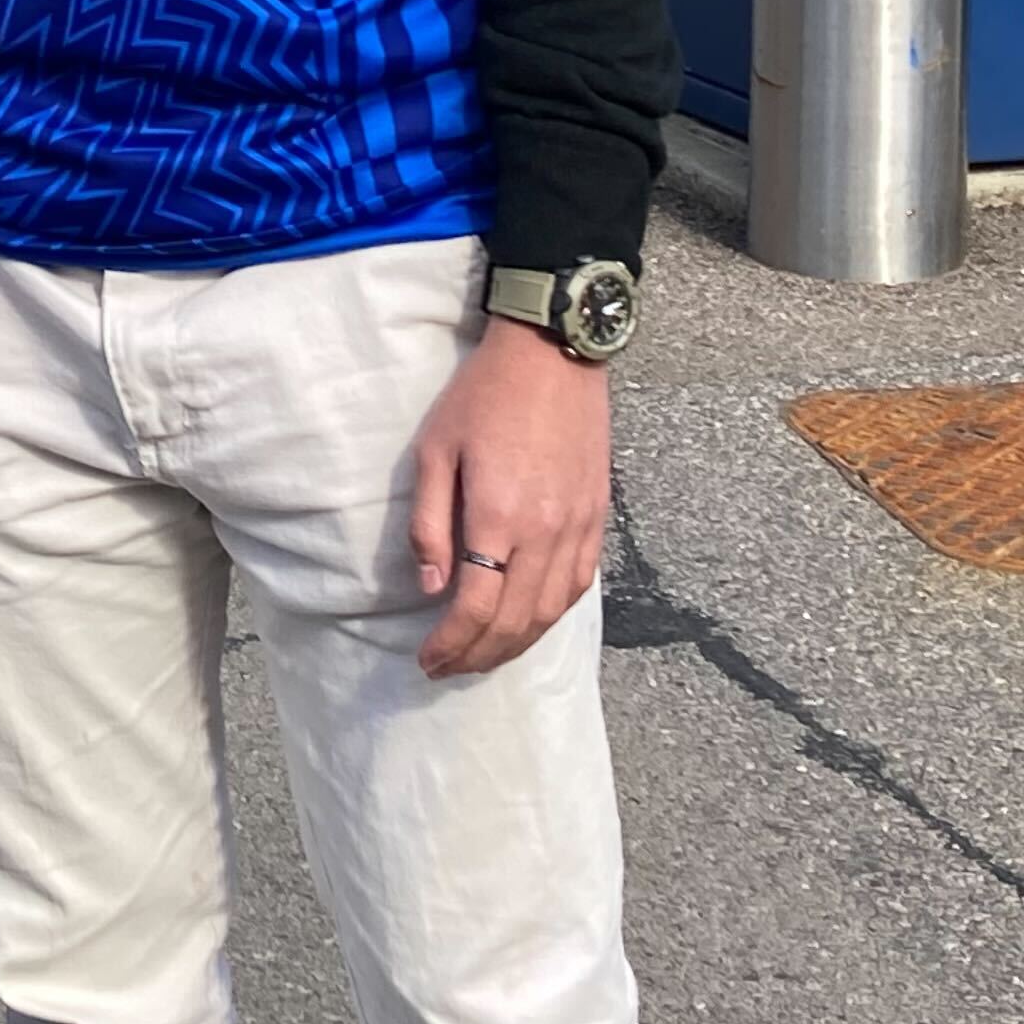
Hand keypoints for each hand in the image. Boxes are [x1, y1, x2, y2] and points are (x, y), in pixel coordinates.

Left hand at [405, 314, 611, 675]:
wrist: (553, 354)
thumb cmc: (483, 395)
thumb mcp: (435, 450)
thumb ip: (429, 524)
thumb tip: (429, 588)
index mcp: (500, 517)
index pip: (476, 608)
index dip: (450, 644)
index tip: (426, 661)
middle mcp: (546, 533)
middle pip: (515, 622)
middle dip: (478, 656)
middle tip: (447, 669)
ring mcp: (578, 528)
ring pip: (550, 613)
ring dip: (515, 646)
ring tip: (482, 656)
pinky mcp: (597, 518)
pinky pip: (578, 587)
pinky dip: (551, 616)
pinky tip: (529, 623)